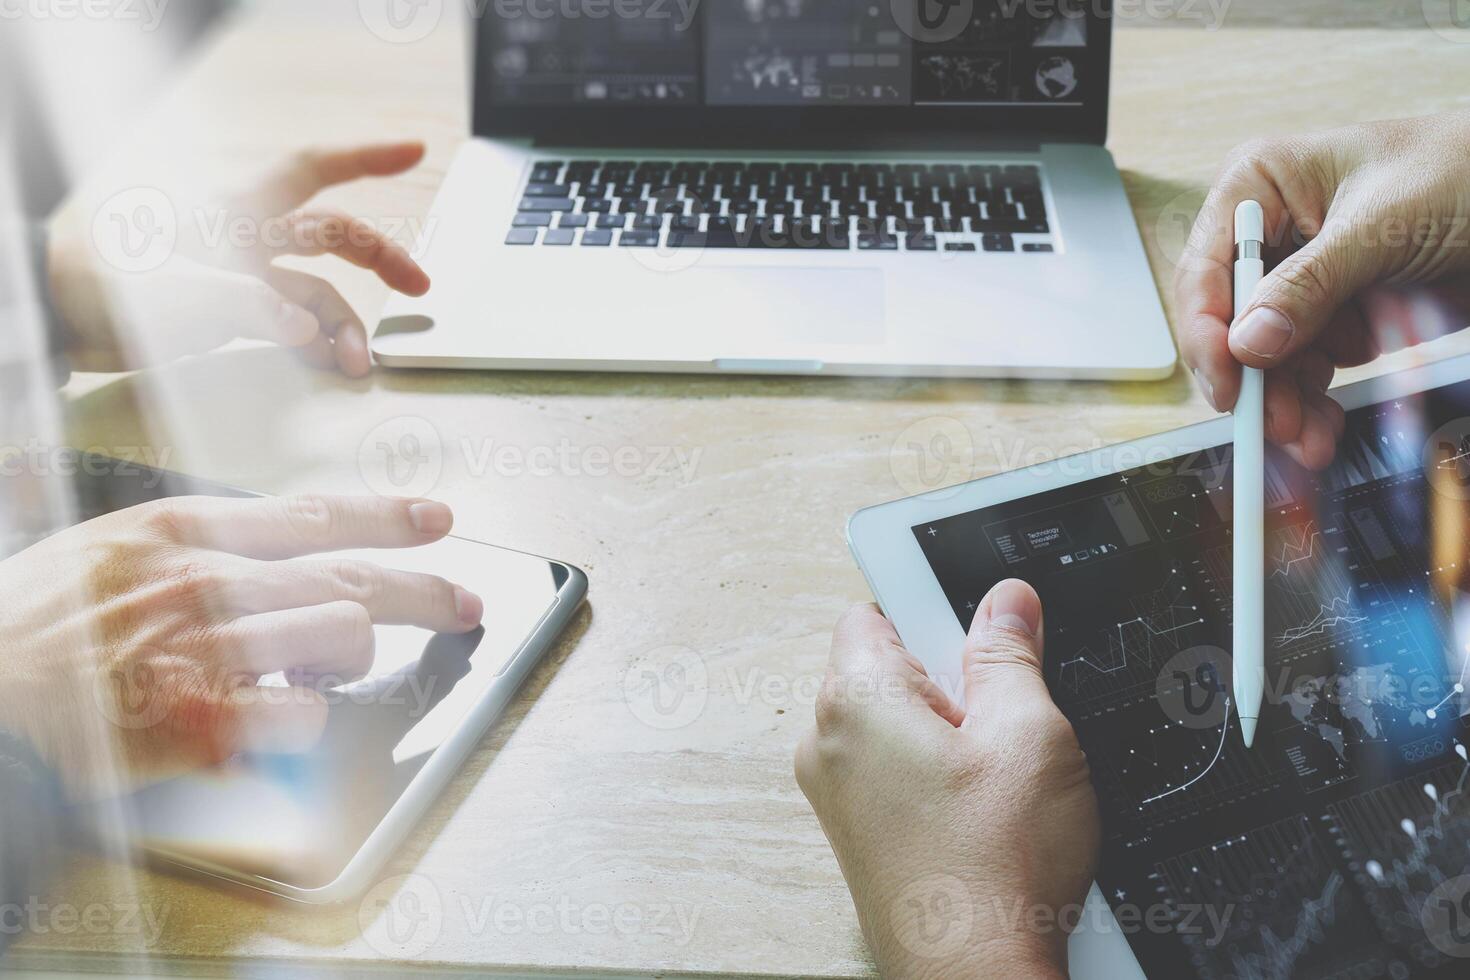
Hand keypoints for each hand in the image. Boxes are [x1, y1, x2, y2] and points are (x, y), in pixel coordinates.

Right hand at [0, 494, 482, 800]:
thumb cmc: (26, 626)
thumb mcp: (101, 548)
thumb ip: (187, 544)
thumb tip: (265, 552)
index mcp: (178, 529)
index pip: (312, 514)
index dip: (385, 517)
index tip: (434, 518)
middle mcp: (205, 577)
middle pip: (350, 576)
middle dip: (423, 590)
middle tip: (466, 602)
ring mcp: (207, 647)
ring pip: (341, 635)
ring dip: (354, 657)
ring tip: (337, 668)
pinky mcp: (204, 720)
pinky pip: (302, 716)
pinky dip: (305, 722)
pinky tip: (281, 720)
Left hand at [48, 143, 431, 377]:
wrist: (56, 314)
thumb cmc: (102, 282)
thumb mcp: (174, 289)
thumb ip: (246, 305)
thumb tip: (306, 328)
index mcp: (233, 209)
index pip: (311, 170)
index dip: (366, 158)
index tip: (413, 148)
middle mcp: (245, 236)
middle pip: (331, 236)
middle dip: (380, 259)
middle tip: (420, 287)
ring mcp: (241, 276)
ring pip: (314, 291)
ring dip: (342, 325)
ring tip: (358, 364)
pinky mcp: (231, 311)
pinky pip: (290, 323)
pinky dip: (314, 342)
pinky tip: (329, 363)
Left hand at [795, 581, 1098, 979]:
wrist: (974, 973)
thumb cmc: (993, 867)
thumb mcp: (1028, 732)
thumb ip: (1010, 652)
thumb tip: (1006, 601)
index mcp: (855, 699)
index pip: (878, 605)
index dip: (936, 605)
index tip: (979, 624)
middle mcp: (828, 741)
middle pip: (888, 665)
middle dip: (950, 677)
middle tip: (1001, 716)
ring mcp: (837, 791)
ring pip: (895, 720)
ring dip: (946, 728)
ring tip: (994, 772)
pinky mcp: (856, 830)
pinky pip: (892, 768)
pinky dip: (932, 771)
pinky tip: (980, 806)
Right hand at [1176, 111, 1469, 467]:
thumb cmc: (1467, 167)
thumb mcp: (1383, 224)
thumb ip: (1310, 283)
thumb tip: (1247, 341)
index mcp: (1262, 185)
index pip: (1207, 268)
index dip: (1209, 331)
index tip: (1228, 382)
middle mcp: (1274, 233)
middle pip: (1231, 322)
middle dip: (1252, 379)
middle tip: (1272, 424)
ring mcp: (1304, 276)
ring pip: (1266, 356)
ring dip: (1283, 401)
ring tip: (1307, 437)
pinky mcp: (1337, 311)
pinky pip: (1305, 367)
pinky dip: (1312, 400)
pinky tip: (1321, 423)